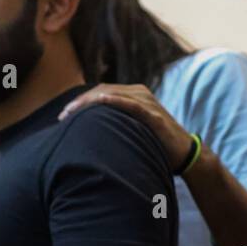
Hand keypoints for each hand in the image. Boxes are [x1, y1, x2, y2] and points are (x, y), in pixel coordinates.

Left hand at [59, 83, 191, 169]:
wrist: (184, 154)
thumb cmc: (155, 145)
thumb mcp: (131, 132)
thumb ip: (115, 127)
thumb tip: (89, 137)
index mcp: (132, 96)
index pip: (100, 93)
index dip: (81, 102)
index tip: (63, 116)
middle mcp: (139, 94)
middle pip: (102, 91)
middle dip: (80, 103)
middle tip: (62, 116)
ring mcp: (147, 103)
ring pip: (113, 95)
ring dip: (89, 102)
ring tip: (72, 112)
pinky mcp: (154, 115)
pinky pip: (131, 104)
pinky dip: (114, 101)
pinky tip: (100, 102)